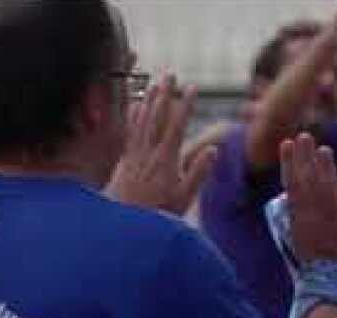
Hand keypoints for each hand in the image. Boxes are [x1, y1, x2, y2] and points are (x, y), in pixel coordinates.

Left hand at [105, 74, 215, 214]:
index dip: (185, 105)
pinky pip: (129, 132)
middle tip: (170, 74)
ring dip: (148, 99)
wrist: (123, 225)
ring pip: (142, 120)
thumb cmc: (158, 213)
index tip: (193, 87)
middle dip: (164, 94)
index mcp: (166, 159)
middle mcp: (148, 152)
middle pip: (157, 116)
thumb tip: (213, 150)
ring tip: (154, 83)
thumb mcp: (184, 198)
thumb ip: (198, 173)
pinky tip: (134, 105)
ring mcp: (134, 154)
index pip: (177, 125)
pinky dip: (132, 116)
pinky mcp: (125, 160)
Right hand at [280, 133, 336, 268]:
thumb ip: (298, 217)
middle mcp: (313, 215)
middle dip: (304, 156)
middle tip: (303, 136)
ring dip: (325, 167)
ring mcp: (332, 218)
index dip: (289, 162)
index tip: (286, 144)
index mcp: (296, 218)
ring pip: (327, 187)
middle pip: (308, 180)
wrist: (335, 285)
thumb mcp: (299, 240)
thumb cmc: (316, 267)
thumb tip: (292, 200)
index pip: (290, 183)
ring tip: (323, 149)